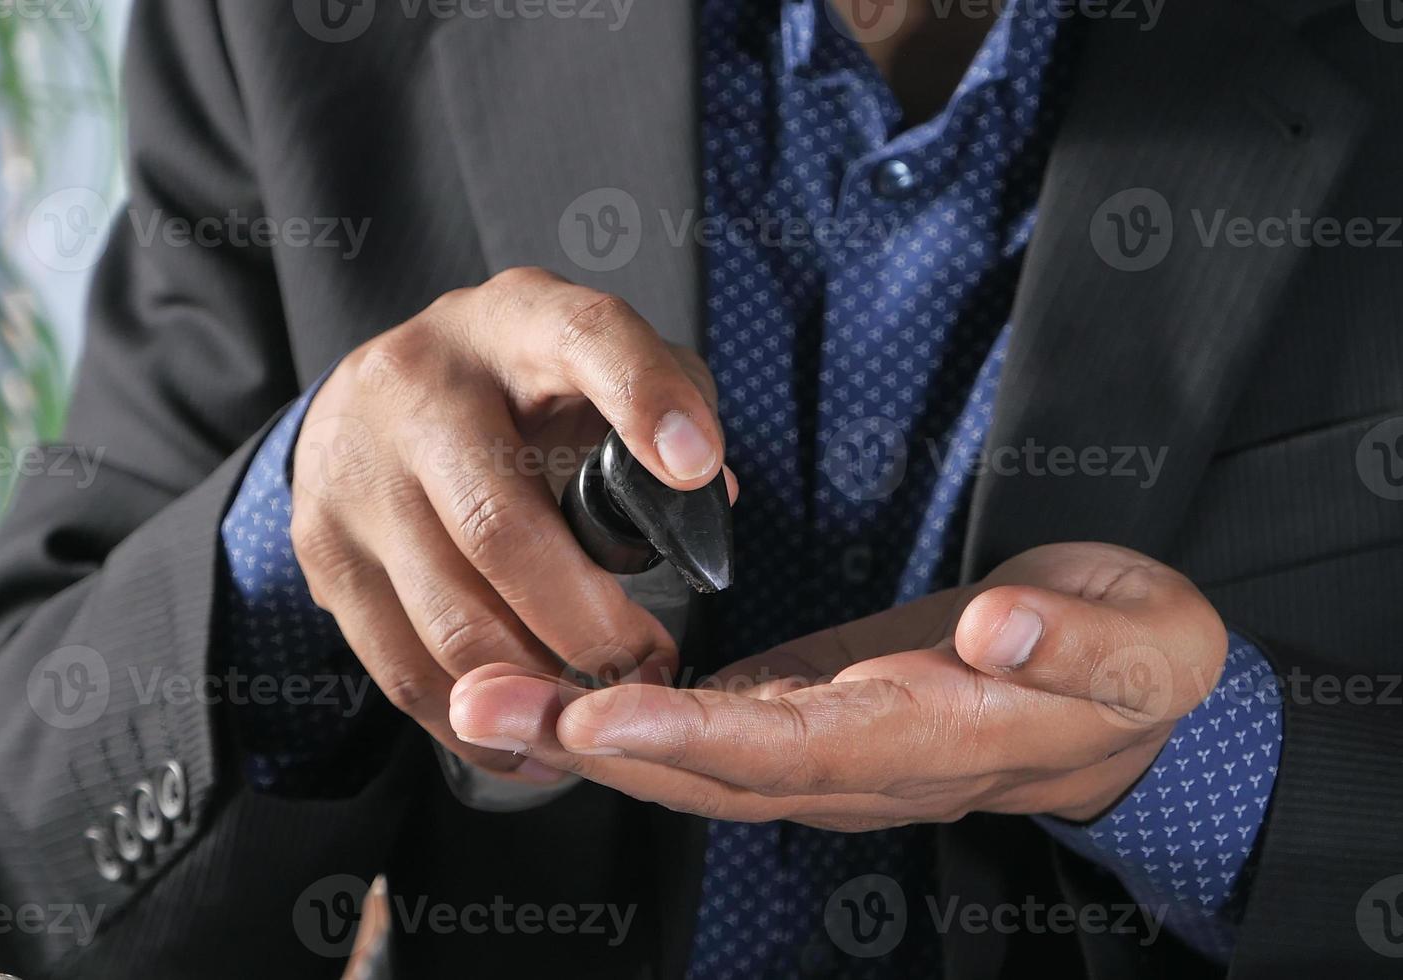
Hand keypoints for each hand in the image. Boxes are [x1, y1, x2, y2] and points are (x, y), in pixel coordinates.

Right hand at [291, 267, 730, 780]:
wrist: (375, 393)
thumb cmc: (520, 385)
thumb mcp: (593, 362)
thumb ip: (666, 402)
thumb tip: (705, 494)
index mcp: (513, 322)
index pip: (582, 339)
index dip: (644, 400)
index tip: (696, 466)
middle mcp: (417, 387)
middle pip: (502, 529)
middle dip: (590, 624)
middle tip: (650, 668)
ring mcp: (355, 472)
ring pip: (449, 616)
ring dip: (537, 684)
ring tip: (599, 707)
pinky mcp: (322, 549)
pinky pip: (400, 665)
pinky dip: (473, 722)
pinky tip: (528, 740)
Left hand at [447, 542, 1227, 821]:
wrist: (1121, 697)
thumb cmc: (1130, 662)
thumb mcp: (1142, 643)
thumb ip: (1078, 643)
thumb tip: (1002, 627)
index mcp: (931, 741)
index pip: (796, 751)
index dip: (693, 743)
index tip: (597, 719)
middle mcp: (860, 763)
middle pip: (708, 772)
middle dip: (589, 748)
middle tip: (479, 707)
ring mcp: (824, 747)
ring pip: (687, 758)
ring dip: (580, 737)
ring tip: (478, 700)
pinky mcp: (806, 714)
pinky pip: (701, 732)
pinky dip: (621, 721)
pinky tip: (550, 694)